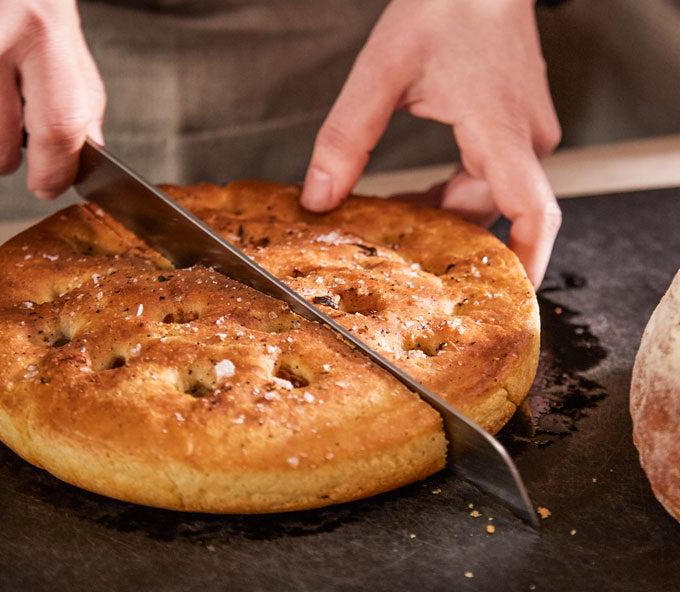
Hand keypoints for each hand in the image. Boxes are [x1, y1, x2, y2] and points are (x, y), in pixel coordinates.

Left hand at [300, 0, 560, 287]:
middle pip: (493, 214)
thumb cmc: (446, 3)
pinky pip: (487, 177)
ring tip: (396, 226)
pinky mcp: (513, 124)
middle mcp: (524, 137)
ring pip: (488, 198)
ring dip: (444, 216)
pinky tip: (417, 197)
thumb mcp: (382, 71)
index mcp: (501, 129)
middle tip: (398, 260)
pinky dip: (452, 194)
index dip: (526, 263)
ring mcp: (523, 130)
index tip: (510, 300)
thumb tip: (319, 198)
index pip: (533, 213)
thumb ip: (346, 137)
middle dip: (448, 242)